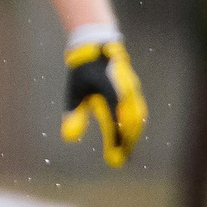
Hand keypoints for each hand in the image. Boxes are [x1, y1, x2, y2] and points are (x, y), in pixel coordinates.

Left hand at [61, 37, 146, 166]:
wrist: (97, 46)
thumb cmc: (83, 71)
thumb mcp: (75, 91)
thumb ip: (74, 114)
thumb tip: (68, 138)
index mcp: (109, 91)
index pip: (114, 122)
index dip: (115, 141)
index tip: (113, 158)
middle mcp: (124, 91)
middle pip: (130, 122)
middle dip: (127, 143)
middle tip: (119, 161)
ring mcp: (132, 90)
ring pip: (137, 117)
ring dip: (132, 135)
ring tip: (126, 152)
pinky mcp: (134, 90)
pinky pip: (138, 111)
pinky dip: (135, 125)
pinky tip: (130, 136)